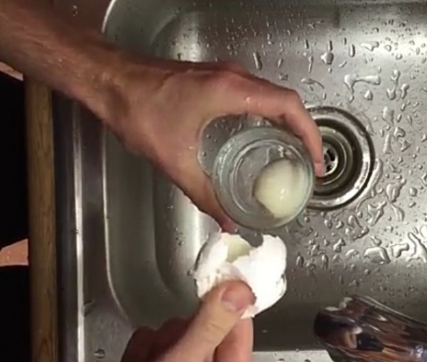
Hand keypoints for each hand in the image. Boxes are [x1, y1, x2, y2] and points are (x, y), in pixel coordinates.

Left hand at [101, 58, 324, 229]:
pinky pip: (256, 94)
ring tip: (293, 152)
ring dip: (288, 122)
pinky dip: (269, 116)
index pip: (289, 107)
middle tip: (310, 162)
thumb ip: (204, 194)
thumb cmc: (138, 108)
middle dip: (305, 131)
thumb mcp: (175, 159)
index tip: (317, 159)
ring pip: (272, 95)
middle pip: (286, 100)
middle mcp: (234, 78)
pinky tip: (262, 137)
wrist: (110, 80)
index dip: (310, 134)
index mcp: (231, 91)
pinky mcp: (215, 79)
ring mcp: (225, 76)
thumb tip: (226, 219)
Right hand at [111, 281, 254, 361]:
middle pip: (204, 331)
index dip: (232, 307)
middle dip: (179, 337)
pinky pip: (152, 342)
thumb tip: (237, 293)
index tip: (229, 277)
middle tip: (166, 352)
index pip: (239, 336)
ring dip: (155, 345)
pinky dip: (139, 352)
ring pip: (175, 333)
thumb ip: (206, 330)